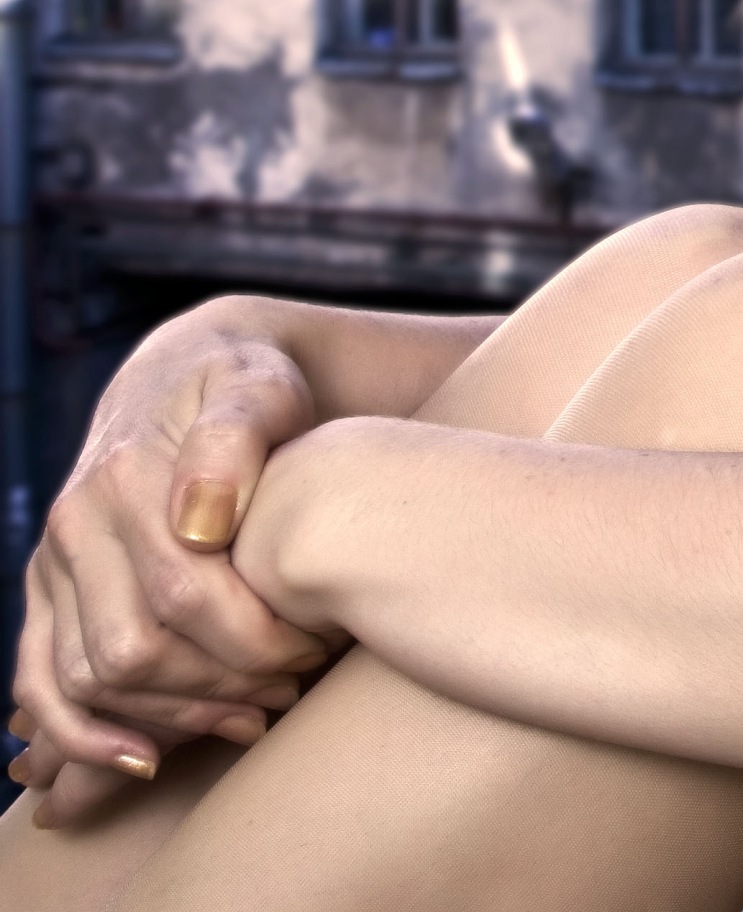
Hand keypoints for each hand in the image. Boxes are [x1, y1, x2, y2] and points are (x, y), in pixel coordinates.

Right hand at [9, 307, 336, 824]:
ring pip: (94, 679)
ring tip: (255, 713)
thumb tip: (200, 522)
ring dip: (174, 714)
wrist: (193, 372)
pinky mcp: (47, 595)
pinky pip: (41, 682)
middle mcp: (75, 525)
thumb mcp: (258, 386)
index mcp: (125, 478)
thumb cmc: (247, 384)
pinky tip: (147, 756)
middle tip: (295, 685)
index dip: (255, 638)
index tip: (317, 646)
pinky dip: (84, 732)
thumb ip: (236, 437)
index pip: (185, 594)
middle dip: (224, 683)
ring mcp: (52, 564)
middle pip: (137, 650)